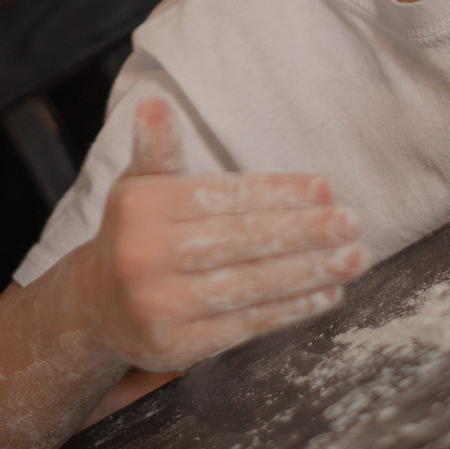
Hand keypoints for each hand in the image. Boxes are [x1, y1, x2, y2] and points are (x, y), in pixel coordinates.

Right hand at [77, 97, 366, 371]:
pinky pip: (245, 324)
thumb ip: (158, 148)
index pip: (224, 196)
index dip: (278, 191)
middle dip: (304, 231)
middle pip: (241, 240)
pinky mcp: (177, 345)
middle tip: (352, 222)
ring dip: (309, 272)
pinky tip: (326, 295)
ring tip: (353, 258)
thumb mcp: (139, 183)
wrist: (97, 306)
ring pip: (250, 283)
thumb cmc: (136, 232)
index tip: (326, 187)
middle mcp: (146, 254)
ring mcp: (160, 304)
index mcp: (143, 206)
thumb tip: (156, 103)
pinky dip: (291, 310)